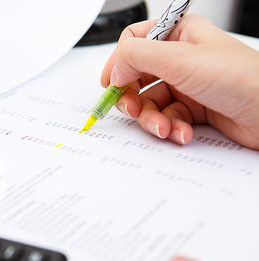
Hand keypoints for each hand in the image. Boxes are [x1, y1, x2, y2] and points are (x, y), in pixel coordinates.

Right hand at [101, 15, 258, 149]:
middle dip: (133, 99)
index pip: (134, 43)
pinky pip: (167, 119)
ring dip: (153, 120)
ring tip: (165, 127)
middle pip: (137, 78)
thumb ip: (137, 56)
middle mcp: (181, 59)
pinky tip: (182, 132)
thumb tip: (114, 68)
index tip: (112, 84)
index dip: (119, 64)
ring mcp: (186, 85)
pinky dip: (171, 129)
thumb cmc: (242, 79)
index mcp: (179, 35)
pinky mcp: (193, 110)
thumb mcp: (181, 60)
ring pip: (150, 104)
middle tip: (133, 110)